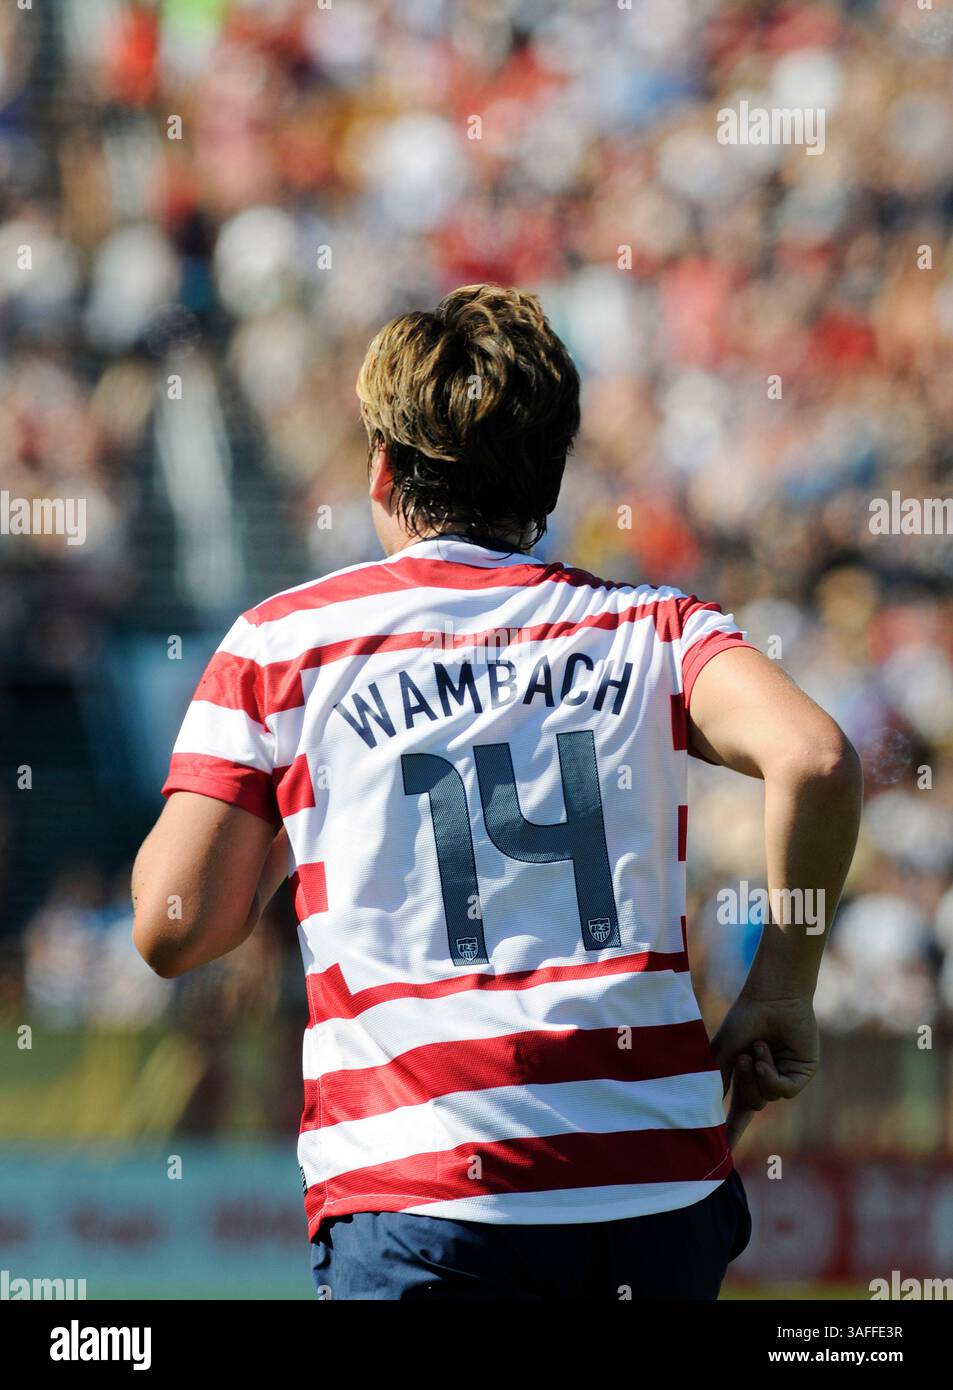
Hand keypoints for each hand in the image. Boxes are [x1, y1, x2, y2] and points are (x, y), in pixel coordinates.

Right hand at [710, 994, 818, 1149]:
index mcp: (746, 1078)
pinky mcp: (802, 1074)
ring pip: (768, 1098)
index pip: (738, 1114)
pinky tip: (767, 1056)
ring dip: (757, 1075)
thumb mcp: (722, 1053)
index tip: (725, 1157)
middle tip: (741, 1058)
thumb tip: (707, 1112)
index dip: (731, 1134)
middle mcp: (766, 1080)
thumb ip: (717, 1082)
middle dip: (743, 1083)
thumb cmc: (745, 1019)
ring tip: (756, 1049)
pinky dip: (771, 1076)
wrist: (771, 998)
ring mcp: (785, 1077)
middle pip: (751, 1104)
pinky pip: (784, 1090)